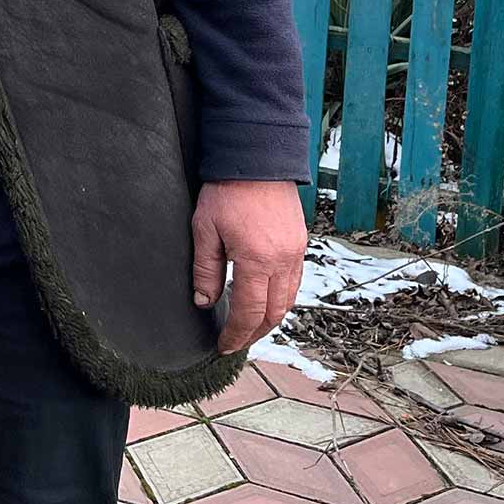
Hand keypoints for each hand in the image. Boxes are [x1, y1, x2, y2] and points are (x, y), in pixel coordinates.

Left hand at [192, 179, 307, 351]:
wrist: (257, 157)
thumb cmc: (227, 190)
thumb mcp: (205, 229)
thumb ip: (205, 270)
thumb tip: (204, 302)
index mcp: (256, 260)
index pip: (248, 312)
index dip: (236, 334)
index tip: (223, 346)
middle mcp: (282, 260)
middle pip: (273, 313)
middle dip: (254, 333)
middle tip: (235, 342)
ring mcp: (295, 252)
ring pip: (288, 300)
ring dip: (270, 319)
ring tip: (249, 326)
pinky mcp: (300, 243)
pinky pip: (294, 282)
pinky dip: (281, 298)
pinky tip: (265, 299)